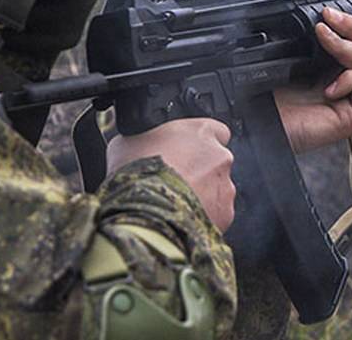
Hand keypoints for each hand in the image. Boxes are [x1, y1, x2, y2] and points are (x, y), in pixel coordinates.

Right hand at [107, 119, 235, 231]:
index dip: (198, 143)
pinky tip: (180, 221)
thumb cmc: (135, 175)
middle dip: (199, 173)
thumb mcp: (126, 143)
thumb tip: (137, 145)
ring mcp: (225, 187)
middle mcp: (219, 157)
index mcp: (201, 131)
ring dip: (201, 197)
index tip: (185, 152)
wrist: (145, 214)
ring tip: (172, 205)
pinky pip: (216, 216)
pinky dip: (202, 219)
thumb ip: (143, 140)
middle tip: (174, 183)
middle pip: (215, 163)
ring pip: (217, 192)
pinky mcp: (224, 215)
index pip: (214, 131)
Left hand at [275, 7, 351, 152]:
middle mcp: (350, 83)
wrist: (258, 123)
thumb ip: (310, 41)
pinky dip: (351, 80)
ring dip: (347, 45)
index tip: (327, 12)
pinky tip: (327, 89)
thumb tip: (322, 17)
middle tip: (328, 16)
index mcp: (338, 68)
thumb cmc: (268, 96)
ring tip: (322, 38)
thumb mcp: (290, 59)